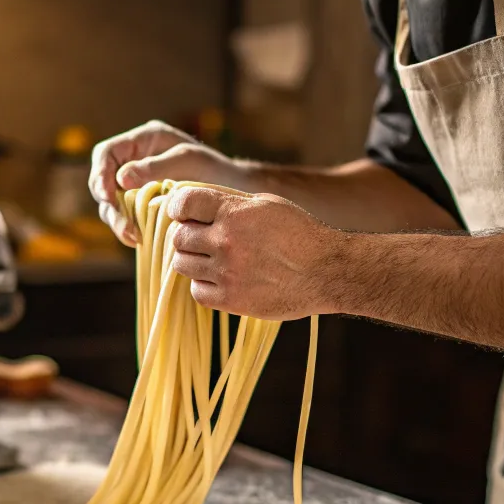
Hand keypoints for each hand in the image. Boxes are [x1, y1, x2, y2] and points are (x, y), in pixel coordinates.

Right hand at [89, 120, 243, 245]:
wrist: (233, 191)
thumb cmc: (213, 169)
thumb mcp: (187, 161)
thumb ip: (154, 167)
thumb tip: (121, 179)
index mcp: (143, 141)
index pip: (106, 153)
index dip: (99, 174)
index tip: (105, 196)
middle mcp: (135, 160)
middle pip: (104, 181)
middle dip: (109, 205)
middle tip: (123, 226)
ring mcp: (137, 183)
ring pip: (112, 202)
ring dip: (117, 220)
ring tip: (132, 237)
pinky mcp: (143, 204)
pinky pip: (126, 215)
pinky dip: (127, 227)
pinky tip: (137, 239)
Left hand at [167, 186, 340, 319]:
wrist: (325, 272)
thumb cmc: (299, 234)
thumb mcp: (267, 205)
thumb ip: (231, 203)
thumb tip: (198, 204)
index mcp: (233, 213)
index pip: (184, 203)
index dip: (178, 207)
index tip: (182, 214)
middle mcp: (225, 242)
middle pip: (179, 237)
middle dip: (187, 236)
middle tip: (202, 240)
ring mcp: (226, 273)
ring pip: (182, 264)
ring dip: (192, 260)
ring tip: (212, 259)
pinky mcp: (231, 300)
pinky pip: (196, 291)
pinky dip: (203, 285)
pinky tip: (219, 279)